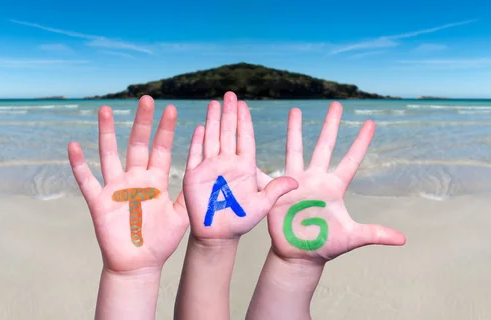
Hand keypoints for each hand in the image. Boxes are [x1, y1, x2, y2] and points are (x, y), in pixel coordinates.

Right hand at [68, 96, 188, 272]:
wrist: (139, 265)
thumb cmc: (161, 241)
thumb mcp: (182, 216)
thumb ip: (189, 194)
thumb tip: (206, 175)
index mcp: (156, 181)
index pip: (161, 149)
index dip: (166, 130)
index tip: (171, 108)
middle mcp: (135, 179)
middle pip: (137, 144)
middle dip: (142, 122)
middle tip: (146, 98)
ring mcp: (116, 188)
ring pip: (109, 154)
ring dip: (107, 132)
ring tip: (105, 109)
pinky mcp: (99, 202)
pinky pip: (86, 180)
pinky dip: (79, 164)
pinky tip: (73, 145)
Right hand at [182, 91, 297, 239]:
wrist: (219, 236)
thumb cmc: (241, 221)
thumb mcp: (262, 205)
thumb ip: (276, 191)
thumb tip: (296, 181)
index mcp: (244, 167)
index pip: (244, 138)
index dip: (244, 121)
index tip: (244, 104)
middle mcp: (227, 163)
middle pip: (228, 133)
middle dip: (229, 113)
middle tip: (230, 94)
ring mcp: (210, 168)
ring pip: (211, 138)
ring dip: (213, 121)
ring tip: (214, 103)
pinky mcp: (194, 176)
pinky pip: (195, 155)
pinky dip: (196, 141)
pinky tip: (198, 127)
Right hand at [258, 103, 405, 264]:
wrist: (300, 255)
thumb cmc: (326, 245)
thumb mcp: (352, 238)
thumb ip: (375, 234)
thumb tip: (402, 239)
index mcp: (334, 187)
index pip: (351, 160)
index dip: (361, 142)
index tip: (371, 122)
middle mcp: (316, 179)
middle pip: (324, 146)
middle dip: (331, 125)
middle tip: (336, 105)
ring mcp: (296, 183)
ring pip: (295, 150)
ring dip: (295, 130)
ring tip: (296, 109)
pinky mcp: (277, 191)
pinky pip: (267, 175)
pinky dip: (260, 162)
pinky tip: (255, 145)